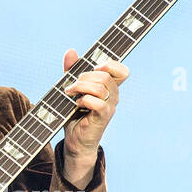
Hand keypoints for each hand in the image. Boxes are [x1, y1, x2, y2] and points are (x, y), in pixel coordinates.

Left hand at [61, 48, 126, 180]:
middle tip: (72, 86)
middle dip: (84, 76)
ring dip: (80, 87)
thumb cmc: (74, 115)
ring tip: (69, 93)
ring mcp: (110, 106)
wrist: (74, 140)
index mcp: (109, 87)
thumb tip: (71, 51)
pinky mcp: (103, 117)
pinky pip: (97, 102)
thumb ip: (71, 70)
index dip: (110, 64)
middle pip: (105, 75)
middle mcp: (113, 96)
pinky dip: (83, 100)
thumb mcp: (72, 88)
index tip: (93, 68)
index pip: (121, 70)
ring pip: (100, 87)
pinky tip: (76, 105)